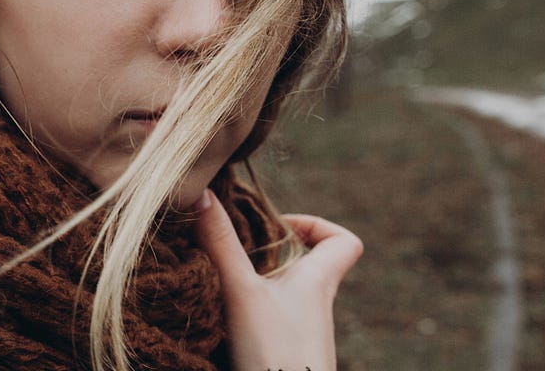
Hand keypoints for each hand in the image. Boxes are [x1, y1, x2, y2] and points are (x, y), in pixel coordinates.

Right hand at [194, 189, 361, 370]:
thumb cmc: (275, 355)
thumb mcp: (241, 291)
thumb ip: (219, 243)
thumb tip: (200, 190)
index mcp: (317, 282)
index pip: (345, 242)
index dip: (317, 225)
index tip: (279, 227)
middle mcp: (315, 308)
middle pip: (305, 267)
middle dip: (268, 255)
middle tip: (233, 253)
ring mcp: (301, 336)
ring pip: (284, 299)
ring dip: (254, 288)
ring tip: (218, 287)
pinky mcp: (283, 357)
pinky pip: (269, 326)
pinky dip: (246, 319)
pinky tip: (219, 324)